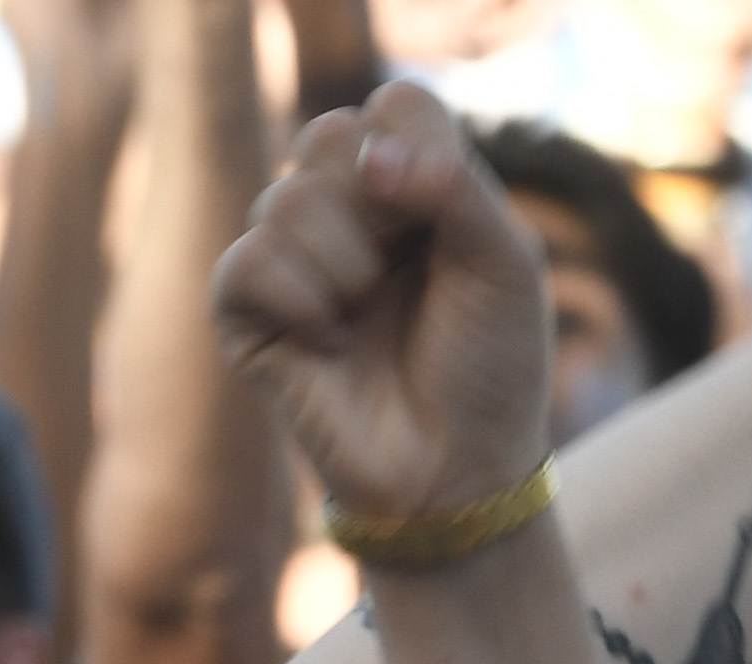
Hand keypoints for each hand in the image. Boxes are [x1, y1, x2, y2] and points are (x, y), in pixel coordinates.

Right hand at [215, 80, 554, 522]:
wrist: (456, 471)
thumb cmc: (489, 369)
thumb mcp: (506, 267)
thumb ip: (455, 186)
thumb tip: (370, 156)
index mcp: (414, 186)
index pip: (397, 104)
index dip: (424, 157)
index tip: (450, 226)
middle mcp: (346, 208)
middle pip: (331, 135)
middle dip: (381, 211)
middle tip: (406, 274)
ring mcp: (291, 254)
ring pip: (287, 198)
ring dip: (347, 267)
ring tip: (368, 319)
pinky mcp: (246, 308)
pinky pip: (248, 260)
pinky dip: (301, 303)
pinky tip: (331, 343)